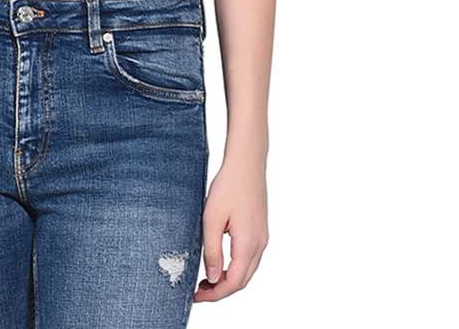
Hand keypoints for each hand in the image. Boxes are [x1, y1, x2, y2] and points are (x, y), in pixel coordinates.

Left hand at [194, 155, 268, 301]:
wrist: (247, 162)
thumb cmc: (229, 186)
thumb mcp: (212, 219)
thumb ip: (212, 251)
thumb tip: (212, 278)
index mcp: (248, 244)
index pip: (233, 283)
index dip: (215, 294)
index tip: (196, 296)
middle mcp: (260, 244)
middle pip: (242, 281)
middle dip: (221, 290)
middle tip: (199, 291)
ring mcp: (262, 237)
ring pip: (246, 271)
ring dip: (228, 279)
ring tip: (206, 279)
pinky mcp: (260, 230)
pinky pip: (249, 258)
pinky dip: (234, 267)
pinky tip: (219, 262)